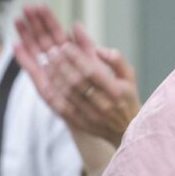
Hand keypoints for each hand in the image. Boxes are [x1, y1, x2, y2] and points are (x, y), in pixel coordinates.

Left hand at [14, 5, 140, 146]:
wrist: (127, 130)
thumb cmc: (127, 97)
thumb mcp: (129, 76)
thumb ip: (116, 59)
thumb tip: (98, 48)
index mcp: (116, 91)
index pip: (92, 72)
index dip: (77, 58)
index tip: (65, 45)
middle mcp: (103, 105)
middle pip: (77, 83)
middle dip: (62, 65)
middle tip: (51, 50)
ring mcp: (91, 116)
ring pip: (67, 95)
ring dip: (54, 77)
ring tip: (45, 62)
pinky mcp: (80, 123)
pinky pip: (62, 109)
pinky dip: (52, 94)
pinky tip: (45, 82)